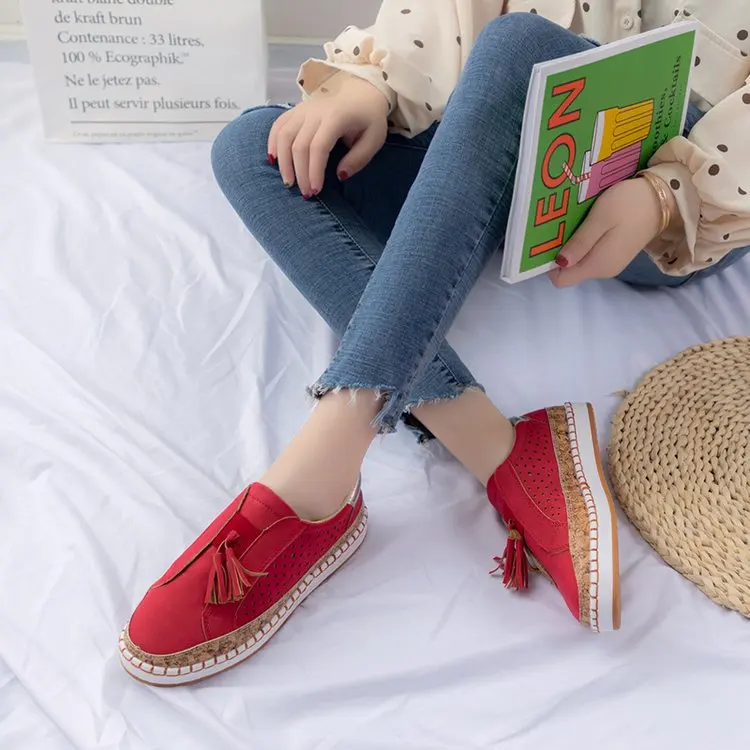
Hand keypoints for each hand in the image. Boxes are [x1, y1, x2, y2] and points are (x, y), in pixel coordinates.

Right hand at [268, 75, 388, 197]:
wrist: (361, 93)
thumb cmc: (368, 119)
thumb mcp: (375, 139)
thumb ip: (358, 158)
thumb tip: (339, 176)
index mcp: (336, 117)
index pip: (318, 147)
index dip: (314, 171)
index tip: (316, 191)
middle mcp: (315, 111)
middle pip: (299, 144)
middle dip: (300, 173)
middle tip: (306, 194)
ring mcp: (302, 109)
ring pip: (284, 135)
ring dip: (283, 162)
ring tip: (288, 182)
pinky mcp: (295, 110)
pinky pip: (278, 126)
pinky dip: (272, 143)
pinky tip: (273, 160)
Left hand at [548, 177, 674, 287]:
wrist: (667, 197)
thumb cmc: (630, 204)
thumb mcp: (600, 219)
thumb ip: (580, 243)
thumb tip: (559, 263)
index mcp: (598, 265)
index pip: (561, 279)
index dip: (551, 264)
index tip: (548, 243)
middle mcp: (603, 271)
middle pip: (569, 271)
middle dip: (561, 253)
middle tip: (559, 228)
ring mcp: (611, 263)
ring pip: (580, 262)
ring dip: (573, 246)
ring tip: (573, 223)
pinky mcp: (616, 253)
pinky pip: (592, 254)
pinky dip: (585, 243)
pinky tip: (587, 225)